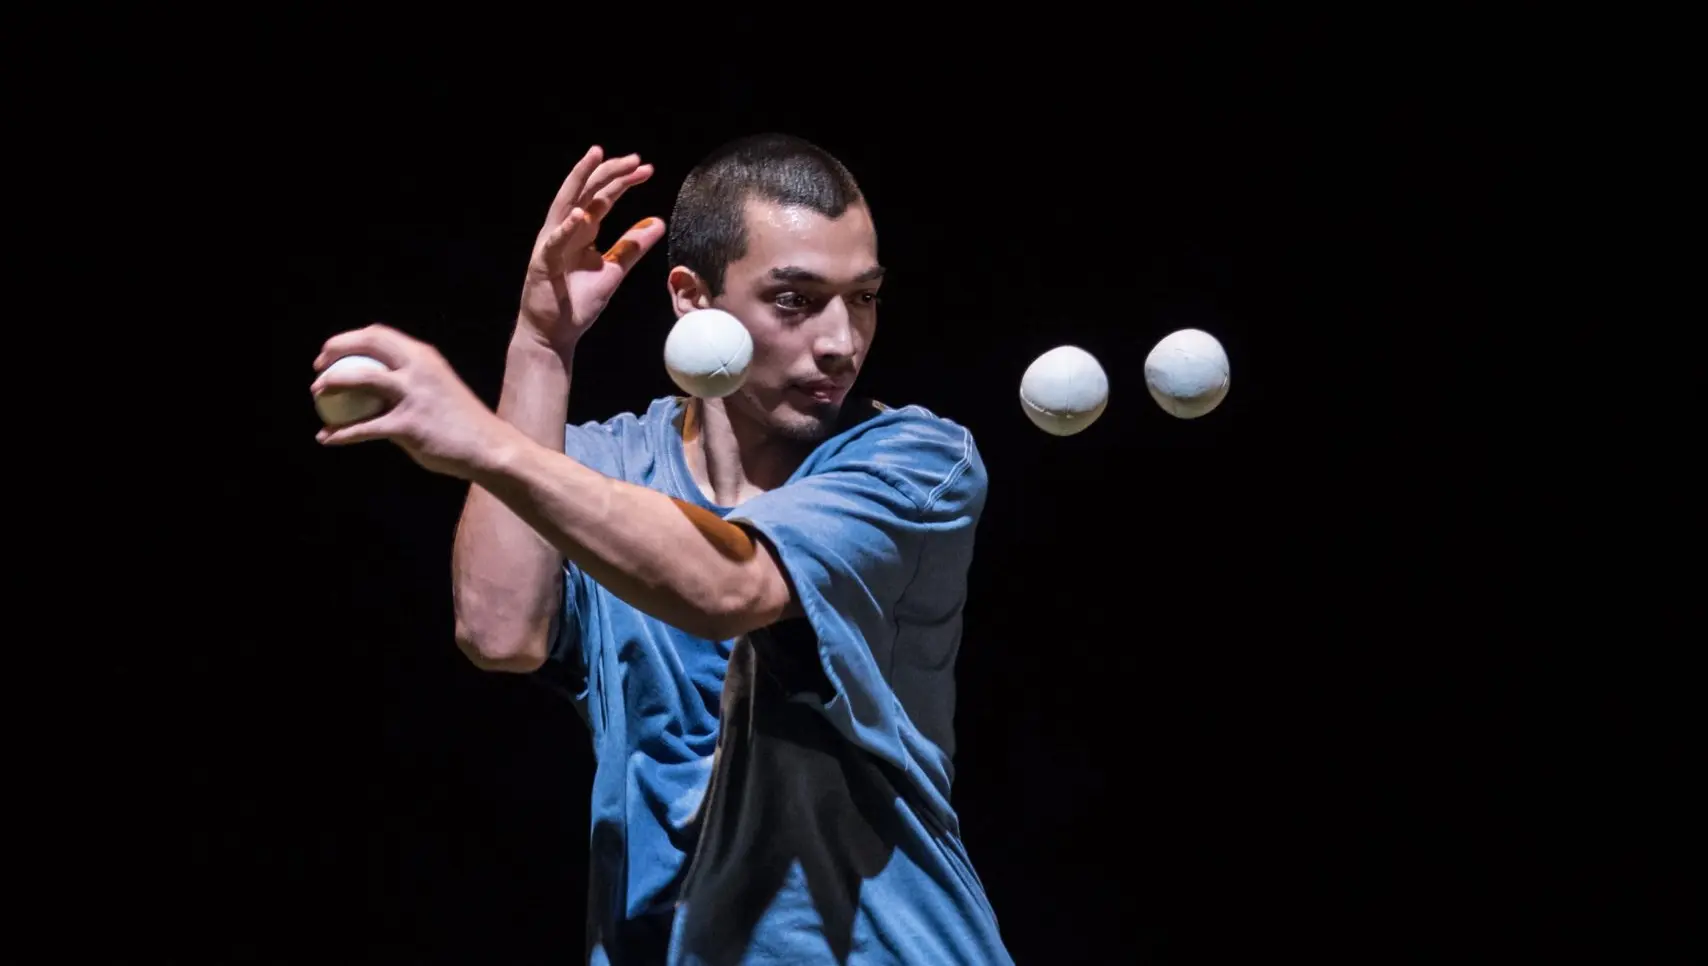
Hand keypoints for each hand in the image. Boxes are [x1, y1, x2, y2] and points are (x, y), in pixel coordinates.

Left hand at [311, 324, 523, 479]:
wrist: (487, 448)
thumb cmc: (460, 423)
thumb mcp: (436, 391)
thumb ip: (408, 385)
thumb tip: (374, 387)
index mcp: (424, 357)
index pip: (379, 335)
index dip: (349, 339)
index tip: (331, 352)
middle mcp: (418, 369)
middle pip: (367, 345)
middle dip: (335, 349)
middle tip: (318, 368)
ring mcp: (413, 396)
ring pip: (360, 379)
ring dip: (331, 383)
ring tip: (316, 394)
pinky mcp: (408, 426)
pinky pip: (364, 428)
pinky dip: (341, 433)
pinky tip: (326, 439)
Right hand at [519, 145, 666, 352]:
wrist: (555, 333)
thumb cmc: (577, 302)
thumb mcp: (613, 270)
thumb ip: (632, 247)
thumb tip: (658, 222)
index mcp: (582, 230)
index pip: (603, 196)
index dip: (624, 181)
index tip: (647, 169)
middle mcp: (565, 230)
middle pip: (587, 192)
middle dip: (609, 172)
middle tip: (634, 159)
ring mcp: (552, 244)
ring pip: (566, 204)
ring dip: (581, 180)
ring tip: (597, 158)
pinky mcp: (543, 263)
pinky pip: (555, 243)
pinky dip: (566, 228)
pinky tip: (580, 215)